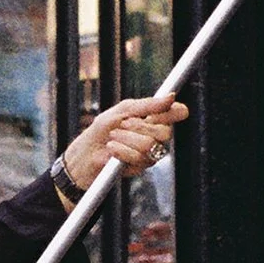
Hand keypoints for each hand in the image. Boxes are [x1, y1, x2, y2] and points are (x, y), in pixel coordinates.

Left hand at [62, 95, 188, 195]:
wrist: (86, 153)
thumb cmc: (102, 129)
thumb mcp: (122, 110)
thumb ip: (147, 105)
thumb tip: (170, 97)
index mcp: (154, 118)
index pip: (177, 112)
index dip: (175, 111)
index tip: (165, 109)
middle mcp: (157, 135)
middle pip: (166, 131)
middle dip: (140, 126)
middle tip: (124, 124)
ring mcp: (151, 151)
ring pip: (150, 144)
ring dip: (126, 138)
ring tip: (114, 137)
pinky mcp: (142, 166)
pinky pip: (139, 157)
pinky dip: (121, 150)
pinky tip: (112, 149)